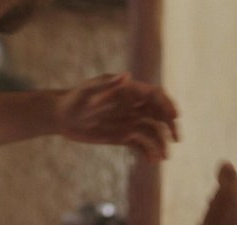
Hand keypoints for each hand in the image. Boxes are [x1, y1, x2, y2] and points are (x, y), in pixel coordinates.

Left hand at [54, 72, 178, 161]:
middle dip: (170, 125)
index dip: (166, 104)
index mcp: (127, 91)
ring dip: (160, 143)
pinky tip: (151, 161)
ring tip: (162, 157)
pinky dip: (147, 151)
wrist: (60, 117)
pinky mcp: (122, 136)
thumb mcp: (87, 92)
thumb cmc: (72, 100)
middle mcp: (132, 106)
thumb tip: (127, 75)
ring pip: (152, 131)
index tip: (174, 116)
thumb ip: (107, 85)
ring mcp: (128, 121)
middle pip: (159, 113)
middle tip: (176, 138)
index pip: (154, 95)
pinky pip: (140, 144)